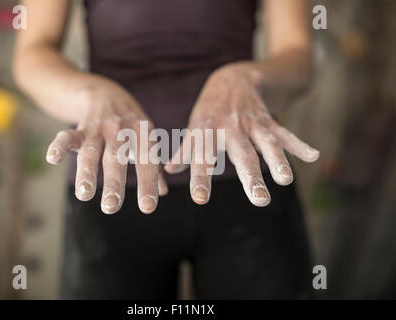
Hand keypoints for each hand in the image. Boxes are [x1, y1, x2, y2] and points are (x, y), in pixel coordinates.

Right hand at [45, 80, 167, 213]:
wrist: (107, 93)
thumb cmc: (131, 125)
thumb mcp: (146, 139)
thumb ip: (153, 165)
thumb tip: (162, 192)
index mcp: (142, 132)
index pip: (147, 160)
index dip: (148, 183)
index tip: (147, 207)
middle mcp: (121, 129)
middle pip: (116, 157)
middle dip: (114, 182)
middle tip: (111, 207)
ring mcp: (98, 127)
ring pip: (91, 151)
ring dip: (87, 172)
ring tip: (84, 194)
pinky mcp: (79, 127)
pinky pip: (67, 136)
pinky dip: (59, 146)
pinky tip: (52, 159)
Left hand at [165, 63, 318, 206]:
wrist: (232, 77)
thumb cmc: (209, 111)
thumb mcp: (194, 127)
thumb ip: (185, 150)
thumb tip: (169, 171)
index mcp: (208, 132)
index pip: (203, 159)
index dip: (201, 178)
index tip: (200, 199)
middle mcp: (230, 128)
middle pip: (243, 155)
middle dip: (252, 177)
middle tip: (259, 200)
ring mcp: (252, 123)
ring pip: (267, 143)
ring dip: (278, 161)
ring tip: (285, 181)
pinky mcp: (268, 120)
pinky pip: (285, 133)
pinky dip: (299, 145)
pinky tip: (314, 156)